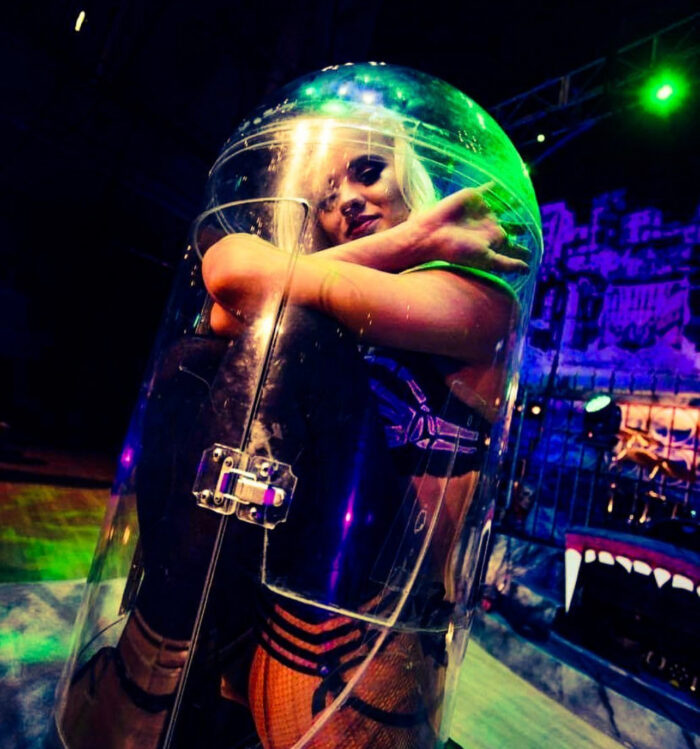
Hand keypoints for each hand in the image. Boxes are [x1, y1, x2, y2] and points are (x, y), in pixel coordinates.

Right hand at [409, 184, 529, 273]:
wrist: (433, 233)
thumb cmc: (457, 250)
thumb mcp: (485, 258)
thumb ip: (507, 263)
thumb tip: (528, 270)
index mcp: (494, 239)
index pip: (512, 245)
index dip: (522, 250)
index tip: (531, 254)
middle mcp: (489, 225)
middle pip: (510, 226)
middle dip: (519, 227)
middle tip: (531, 228)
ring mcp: (482, 210)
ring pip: (502, 206)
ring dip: (511, 204)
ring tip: (522, 201)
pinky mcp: (474, 197)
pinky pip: (488, 189)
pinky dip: (495, 186)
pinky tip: (502, 182)